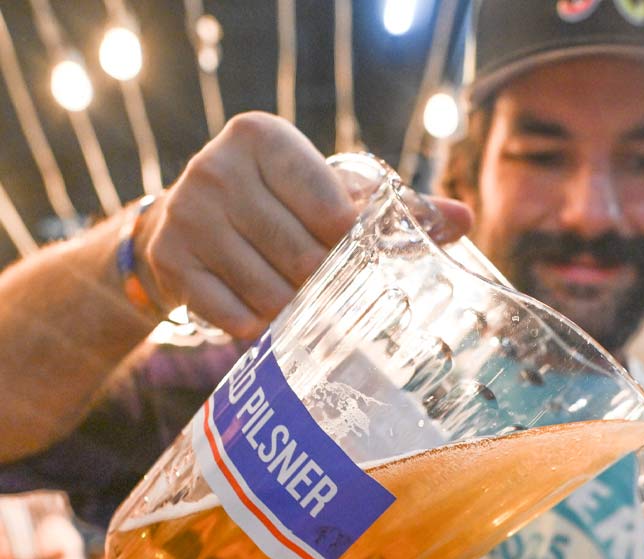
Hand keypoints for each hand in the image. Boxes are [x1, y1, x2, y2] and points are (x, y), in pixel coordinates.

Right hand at [138, 112, 471, 337]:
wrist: (189, 221)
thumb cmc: (282, 204)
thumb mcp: (333, 193)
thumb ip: (398, 207)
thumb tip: (465, 218)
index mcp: (263, 137)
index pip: (332, 210)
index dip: (352, 245)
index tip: (354, 255)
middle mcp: (216, 167)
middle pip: (303, 257)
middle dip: (327, 284)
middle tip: (332, 290)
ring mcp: (187, 214)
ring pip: (270, 292)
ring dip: (296, 311)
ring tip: (300, 301)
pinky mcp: (169, 259)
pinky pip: (234, 316)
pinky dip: (259, 327)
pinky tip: (263, 314)